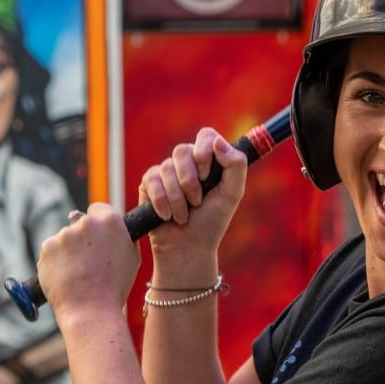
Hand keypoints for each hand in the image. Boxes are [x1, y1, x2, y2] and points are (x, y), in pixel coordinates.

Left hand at [37, 203, 138, 320]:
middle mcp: (86, 223)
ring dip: (68, 251)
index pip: (99, 208)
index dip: (98, 223)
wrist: (90, 311)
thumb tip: (114, 229)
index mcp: (110, 221)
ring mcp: (64, 234)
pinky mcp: (47, 247)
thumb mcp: (131, 258)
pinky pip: (51, 251)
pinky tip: (65, 276)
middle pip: (80, 223)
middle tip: (87, 261)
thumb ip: (121, 237)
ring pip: (64, 239)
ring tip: (77, 274)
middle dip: (82, 238)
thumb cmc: (114, 289)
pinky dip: (55, 261)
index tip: (97, 236)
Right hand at [137, 127, 247, 255]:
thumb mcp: (232, 194)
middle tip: (196, 202)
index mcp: (209, 160)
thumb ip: (235, 165)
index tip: (207, 175)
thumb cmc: (212, 221)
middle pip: (182, 151)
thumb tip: (217, 141)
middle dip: (189, 180)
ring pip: (166, 168)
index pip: (205, 135)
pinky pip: (151, 181)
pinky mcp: (149, 184)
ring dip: (177, 198)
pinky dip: (161, 202)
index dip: (204, 152)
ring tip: (183, 216)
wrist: (187, 248)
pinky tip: (167, 216)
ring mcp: (166, 172)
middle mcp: (187, 162)